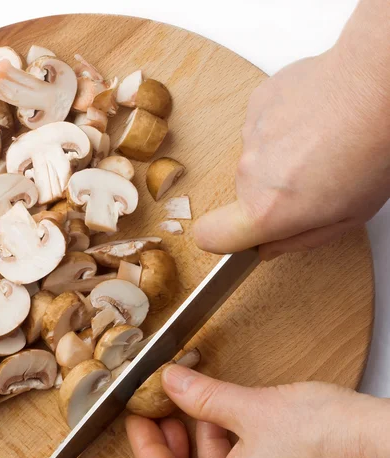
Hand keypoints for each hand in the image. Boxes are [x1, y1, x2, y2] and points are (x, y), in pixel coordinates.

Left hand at [126, 366, 389, 457]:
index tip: (138, 417)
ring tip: (202, 409)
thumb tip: (171, 382)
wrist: (385, 446)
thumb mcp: (252, 407)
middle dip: (167, 455)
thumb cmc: (329, 435)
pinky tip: (232, 422)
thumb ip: (204, 396)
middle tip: (163, 420)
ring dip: (198, 450)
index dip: (144, 445)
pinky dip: (225, 455)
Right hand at [194, 46, 389, 258]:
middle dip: (271, 193)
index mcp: (268, 209)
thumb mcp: (347, 218)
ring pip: (255, 160)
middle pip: (244, 195)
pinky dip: (283, 128)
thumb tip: (269, 246)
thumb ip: (299, 240)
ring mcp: (250, 136)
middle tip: (312, 179)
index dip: (220, 238)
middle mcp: (249, 173)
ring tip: (318, 145)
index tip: (239, 234)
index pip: (209, 235)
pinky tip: (313, 121)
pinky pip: (262, 127)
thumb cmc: (372, 150)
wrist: (377, 85)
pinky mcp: (257, 104)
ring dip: (280, 158)